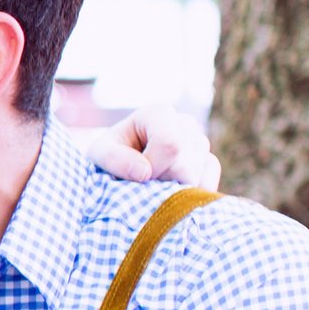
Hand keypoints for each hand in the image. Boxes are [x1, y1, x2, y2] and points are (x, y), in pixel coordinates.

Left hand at [84, 107, 219, 189]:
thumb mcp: (99, 153)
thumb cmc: (110, 155)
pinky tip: (169, 190)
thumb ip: (113, 159)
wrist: (121, 164)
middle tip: (142, 182)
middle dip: (159, 182)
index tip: (137, 175)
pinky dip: (186, 195)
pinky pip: (207, 185)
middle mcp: (185, 123)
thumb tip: (145, 172)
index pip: (170, 144)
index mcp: (158, 113)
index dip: (153, 167)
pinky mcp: (209, 162)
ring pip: (195, 177)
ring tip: (152, 183)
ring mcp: (201, 143)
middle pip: (184, 166)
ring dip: (170, 189)